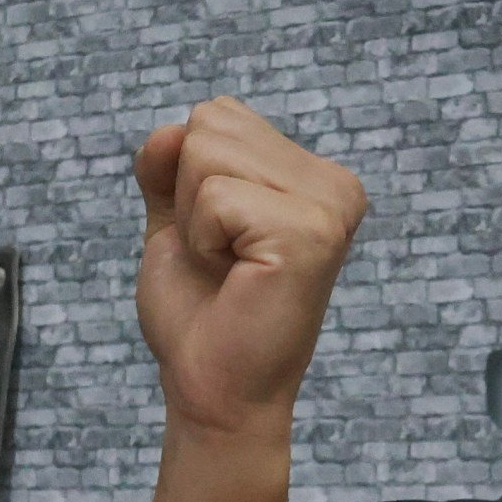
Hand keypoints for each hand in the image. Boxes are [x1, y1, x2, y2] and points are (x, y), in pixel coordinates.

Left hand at [136, 98, 367, 436]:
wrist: (212, 388)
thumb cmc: (204, 313)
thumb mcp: (178, 220)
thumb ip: (170, 166)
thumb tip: (167, 129)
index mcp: (315, 176)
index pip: (218, 114)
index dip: (188, 177)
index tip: (219, 238)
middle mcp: (334, 183)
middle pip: (210, 123)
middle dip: (188, 192)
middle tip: (220, 257)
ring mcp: (328, 206)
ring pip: (205, 152)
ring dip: (194, 218)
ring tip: (227, 266)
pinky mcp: (310, 233)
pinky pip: (213, 195)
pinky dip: (201, 239)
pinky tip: (234, 277)